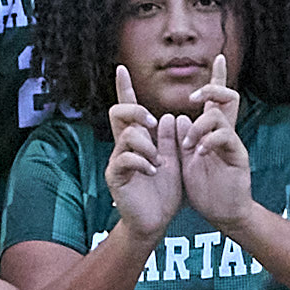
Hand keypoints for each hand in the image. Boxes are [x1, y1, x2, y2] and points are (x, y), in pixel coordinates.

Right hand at [102, 66, 183, 241]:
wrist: (155, 221)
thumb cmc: (164, 192)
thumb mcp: (173, 160)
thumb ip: (170, 139)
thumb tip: (168, 116)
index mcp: (139, 139)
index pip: (129, 108)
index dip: (125, 87)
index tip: (122, 68)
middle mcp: (124, 145)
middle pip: (119, 111)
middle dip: (137, 110)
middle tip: (153, 123)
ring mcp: (118, 160)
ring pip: (127, 134)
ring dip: (147, 145)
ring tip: (158, 162)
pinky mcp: (115, 176)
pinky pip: (126, 158)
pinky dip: (143, 161)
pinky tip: (153, 171)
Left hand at [175, 60, 258, 227]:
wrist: (224, 215)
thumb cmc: (206, 189)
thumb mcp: (187, 161)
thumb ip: (181, 140)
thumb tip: (176, 118)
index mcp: (213, 132)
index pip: (218, 99)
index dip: (219, 78)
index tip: (218, 57)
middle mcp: (226, 133)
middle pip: (229, 96)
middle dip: (213, 88)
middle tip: (195, 100)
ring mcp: (233, 143)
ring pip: (220, 115)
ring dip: (199, 126)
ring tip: (188, 145)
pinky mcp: (238, 157)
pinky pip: (224, 137)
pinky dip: (207, 141)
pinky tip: (197, 154)